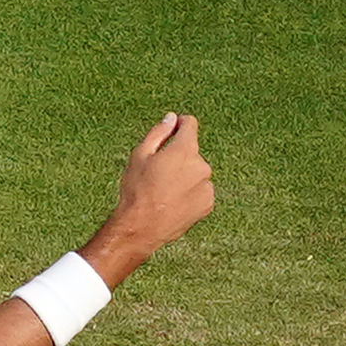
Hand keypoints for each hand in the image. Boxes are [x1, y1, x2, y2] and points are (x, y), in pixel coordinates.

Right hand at [81, 112, 214, 283]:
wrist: (142, 227)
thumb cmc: (137, 190)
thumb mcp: (140, 156)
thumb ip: (159, 133)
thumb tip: (172, 118)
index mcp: (184, 150)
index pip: (190, 124)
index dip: (180, 124)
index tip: (172, 131)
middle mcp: (201, 165)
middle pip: (192, 152)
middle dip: (178, 157)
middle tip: (158, 174)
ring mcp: (207, 186)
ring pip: (196, 172)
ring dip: (185, 176)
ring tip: (164, 192)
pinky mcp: (208, 203)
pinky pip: (200, 191)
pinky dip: (190, 193)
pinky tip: (173, 203)